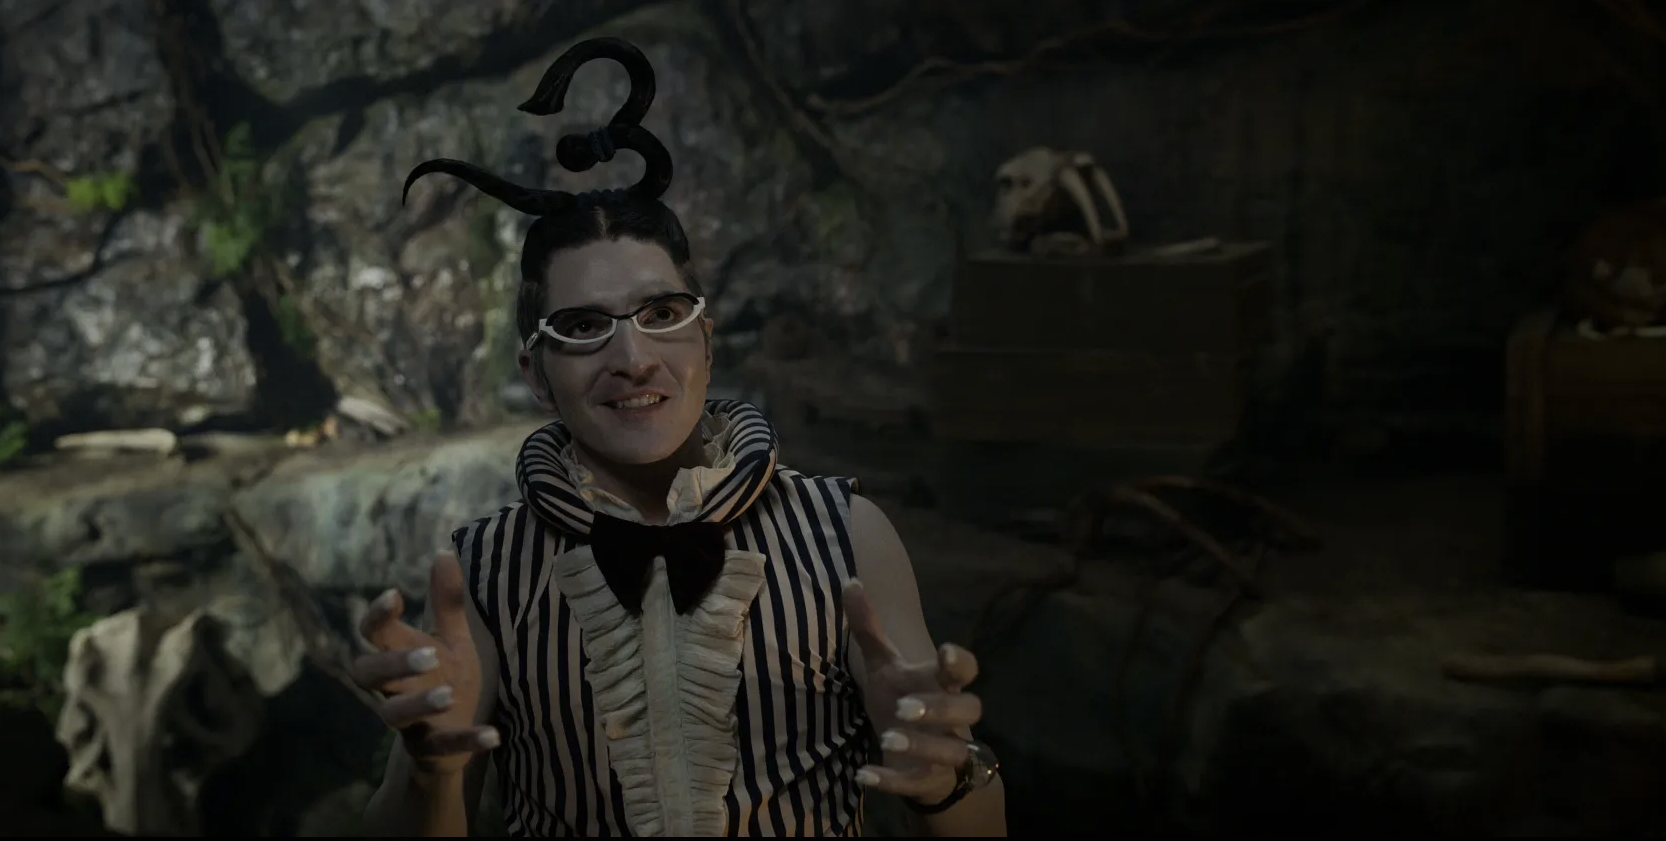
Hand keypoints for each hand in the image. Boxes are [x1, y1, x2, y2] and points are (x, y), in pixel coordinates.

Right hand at [351, 552, 496, 778]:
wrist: (450, 741)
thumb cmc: (446, 678)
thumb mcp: (452, 639)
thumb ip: (446, 602)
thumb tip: (442, 552)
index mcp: (398, 657)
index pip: (372, 635)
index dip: (377, 616)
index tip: (395, 595)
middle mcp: (394, 689)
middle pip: (368, 674)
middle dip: (393, 664)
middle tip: (429, 655)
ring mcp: (409, 723)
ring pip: (394, 715)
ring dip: (420, 704)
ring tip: (450, 694)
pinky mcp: (429, 750)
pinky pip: (442, 748)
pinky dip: (466, 742)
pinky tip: (493, 735)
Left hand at [844, 579, 982, 805]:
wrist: (920, 759)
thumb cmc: (903, 701)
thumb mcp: (884, 665)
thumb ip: (869, 627)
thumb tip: (850, 581)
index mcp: (942, 684)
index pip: (966, 670)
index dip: (960, 662)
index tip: (946, 653)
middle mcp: (952, 718)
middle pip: (969, 710)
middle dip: (940, 708)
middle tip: (905, 708)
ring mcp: (946, 752)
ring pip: (950, 752)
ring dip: (920, 746)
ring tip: (887, 739)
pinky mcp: (929, 781)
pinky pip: (917, 785)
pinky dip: (892, 781)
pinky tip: (863, 774)